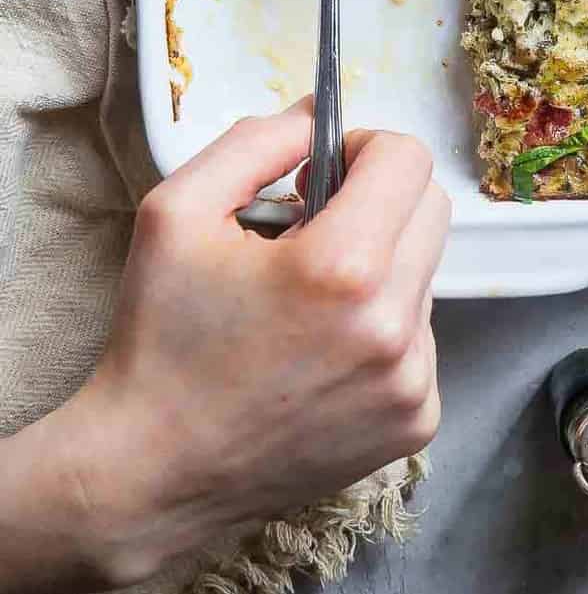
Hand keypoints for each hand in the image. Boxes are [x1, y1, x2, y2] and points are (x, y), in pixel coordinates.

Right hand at [0, 101, 448, 593]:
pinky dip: (382, 329)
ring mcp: (411, 381)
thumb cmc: (160, 340)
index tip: (320, 173)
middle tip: (312, 226)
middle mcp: (394, 328)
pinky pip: (421, 339)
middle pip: (430, 209)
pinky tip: (319, 352)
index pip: (407, 159)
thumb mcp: (178, 211)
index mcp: (344, 268)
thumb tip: (316, 120)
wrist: (151, 473)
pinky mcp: (415, 420)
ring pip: (425, 273)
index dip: (360, 148)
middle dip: (377, 200)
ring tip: (305, 300)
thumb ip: (255, 142)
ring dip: (379, 266)